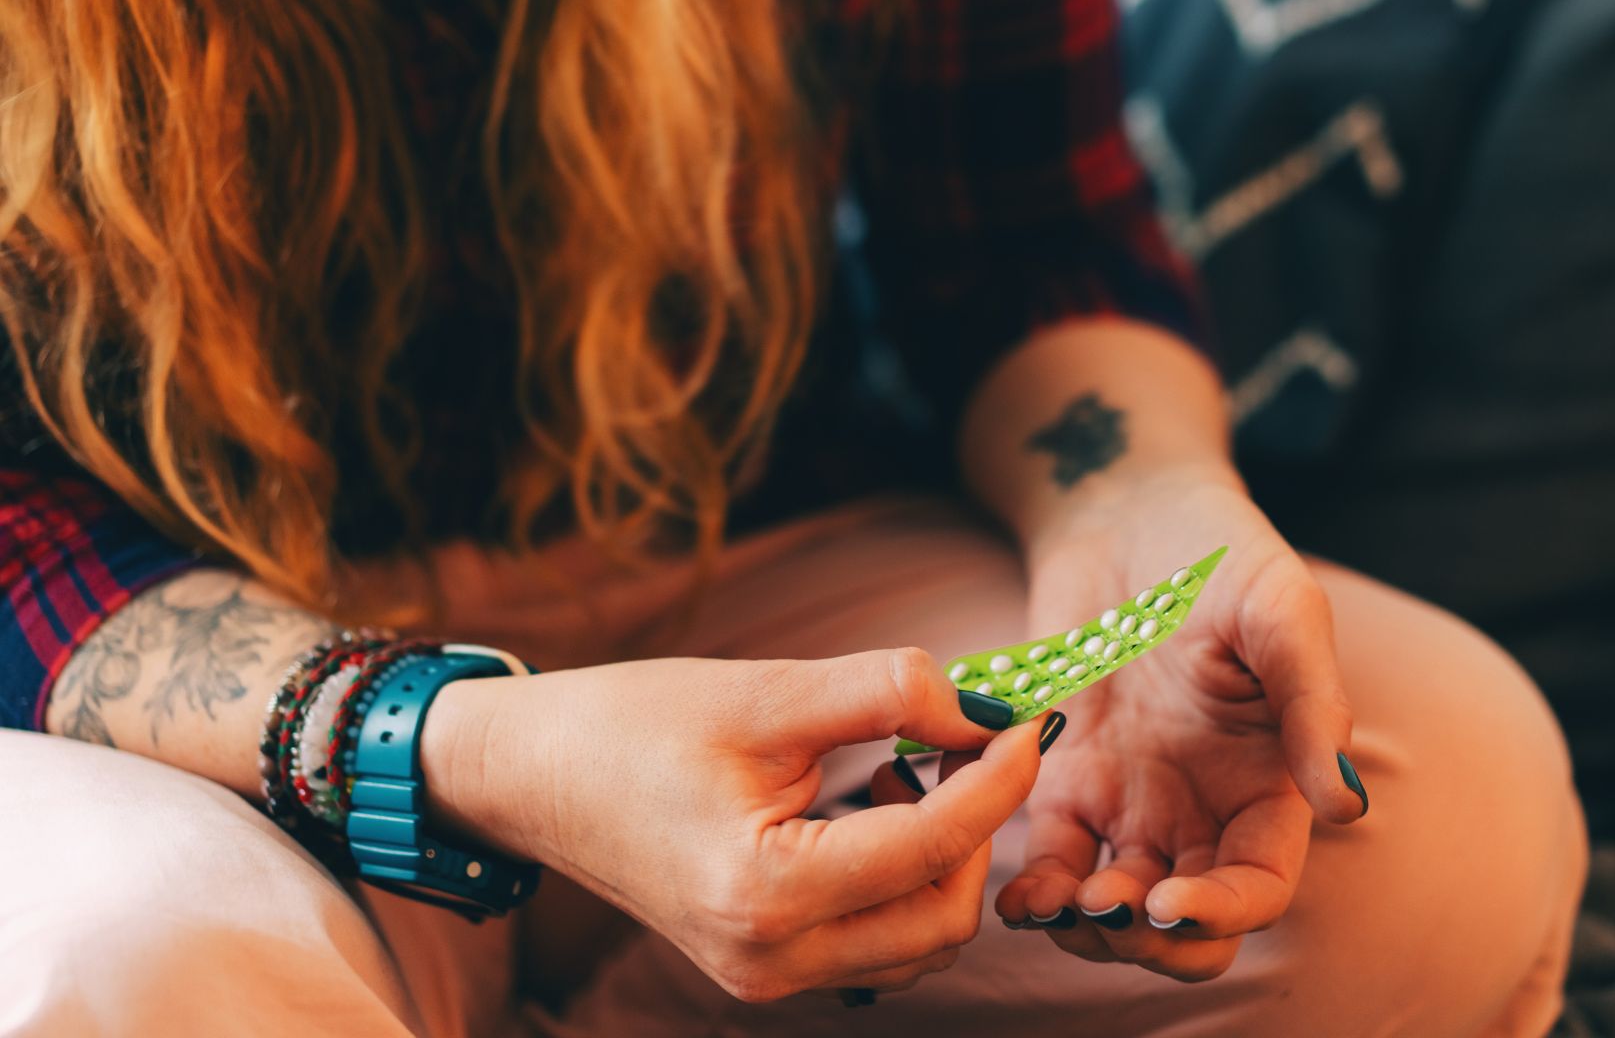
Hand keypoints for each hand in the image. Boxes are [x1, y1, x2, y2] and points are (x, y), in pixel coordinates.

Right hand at [426, 649, 1041, 1001]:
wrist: (533, 776)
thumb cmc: (632, 726)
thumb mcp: (764, 692)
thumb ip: (882, 692)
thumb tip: (977, 704)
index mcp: (764, 892)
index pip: (931, 846)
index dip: (998, 777)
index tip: (1028, 719)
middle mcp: (769, 958)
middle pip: (943, 916)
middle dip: (977, 825)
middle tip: (965, 739)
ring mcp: (765, 975)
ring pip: (920, 941)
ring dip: (945, 858)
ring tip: (906, 773)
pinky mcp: (765, 966)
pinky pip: (878, 943)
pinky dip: (906, 882)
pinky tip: (876, 810)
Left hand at [995, 465, 1363, 980]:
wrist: (1121, 512)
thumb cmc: (1215, 549)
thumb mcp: (1279, 605)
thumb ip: (1312, 700)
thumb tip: (1345, 805)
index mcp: (1266, 781)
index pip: (1259, 884)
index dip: (1222, 912)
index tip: (1170, 902)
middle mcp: (1202, 808)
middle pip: (1189, 925)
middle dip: (1147, 942)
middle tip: (1102, 911)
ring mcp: (1132, 802)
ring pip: (1118, 912)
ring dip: (1087, 931)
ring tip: (1051, 906)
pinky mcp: (1064, 784)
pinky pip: (1055, 864)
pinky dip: (1036, 896)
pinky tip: (1016, 895)